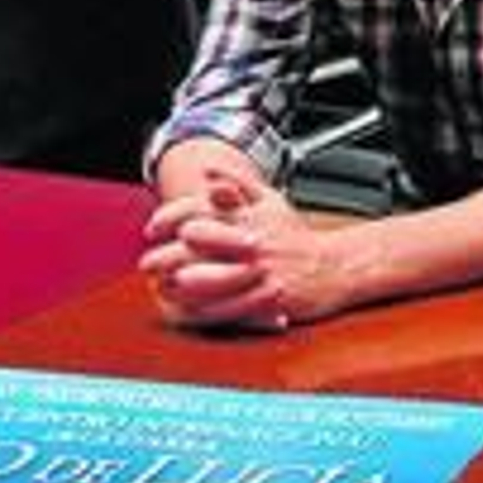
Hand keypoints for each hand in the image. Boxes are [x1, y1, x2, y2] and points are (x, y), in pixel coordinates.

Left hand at [141, 168, 368, 329]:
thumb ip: (238, 184)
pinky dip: (205, 311)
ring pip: (212, 280)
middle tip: (148, 263)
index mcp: (249, 216)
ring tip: (164, 287)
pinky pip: (230, 308)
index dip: (171, 219)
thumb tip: (208, 171)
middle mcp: (253, 242)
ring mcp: (262, 271)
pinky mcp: (269, 298)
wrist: (334, 267)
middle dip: (168, 256)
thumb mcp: (270, 202)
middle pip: (201, 246)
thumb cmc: (295, 237)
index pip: (202, 211)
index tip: (153, 229)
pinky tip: (189, 310)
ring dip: (182, 284)